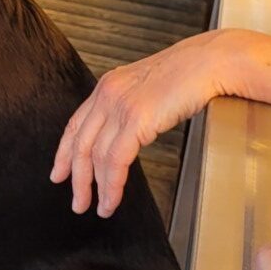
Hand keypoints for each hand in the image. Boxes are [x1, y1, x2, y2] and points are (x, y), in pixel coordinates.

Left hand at [51, 32, 234, 215]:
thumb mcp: (148, 89)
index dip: (64, 152)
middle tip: (77, 202)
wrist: (211, 61)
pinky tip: (113, 199)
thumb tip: (128, 134)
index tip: (59, 172)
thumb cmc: (190, 74)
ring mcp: (119, 106)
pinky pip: (115, 160)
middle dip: (75, 177)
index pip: (75, 125)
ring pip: (95, 155)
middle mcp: (107, 94)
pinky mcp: (135, 119)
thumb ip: (131, 108)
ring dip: (95, 188)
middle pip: (79, 143)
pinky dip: (112, 184)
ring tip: (99, 208)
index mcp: (107, 87)